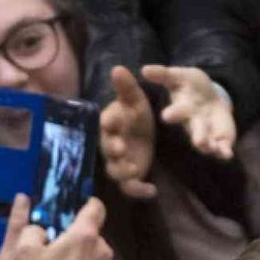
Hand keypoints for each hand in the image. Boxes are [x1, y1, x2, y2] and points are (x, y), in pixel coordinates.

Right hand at [16, 197, 114, 259]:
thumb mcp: (25, 252)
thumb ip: (32, 230)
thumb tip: (40, 229)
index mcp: (85, 235)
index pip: (96, 206)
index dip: (85, 203)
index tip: (72, 209)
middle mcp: (102, 247)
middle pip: (92, 231)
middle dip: (76, 234)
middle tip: (56, 244)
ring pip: (94, 250)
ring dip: (81, 253)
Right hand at [100, 66, 157, 198]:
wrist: (145, 133)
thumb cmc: (136, 115)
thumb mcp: (135, 100)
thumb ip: (126, 87)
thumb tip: (117, 68)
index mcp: (112, 124)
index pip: (106, 123)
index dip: (109, 123)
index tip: (113, 122)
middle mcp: (111, 144)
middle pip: (107, 149)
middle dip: (112, 149)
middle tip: (120, 148)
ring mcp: (119, 162)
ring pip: (115, 170)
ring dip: (123, 172)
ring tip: (135, 169)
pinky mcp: (130, 176)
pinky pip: (130, 187)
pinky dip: (139, 191)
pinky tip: (152, 190)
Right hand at [141, 65, 235, 160]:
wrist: (209, 96)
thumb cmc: (190, 87)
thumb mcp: (179, 75)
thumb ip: (164, 74)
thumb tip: (144, 69)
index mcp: (183, 108)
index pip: (177, 111)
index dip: (173, 114)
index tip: (167, 116)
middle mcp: (193, 123)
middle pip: (195, 131)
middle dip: (198, 135)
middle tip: (199, 142)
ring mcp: (207, 133)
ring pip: (207, 143)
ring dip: (210, 146)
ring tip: (213, 148)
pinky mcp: (220, 139)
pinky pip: (222, 148)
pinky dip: (224, 152)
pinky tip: (227, 155)